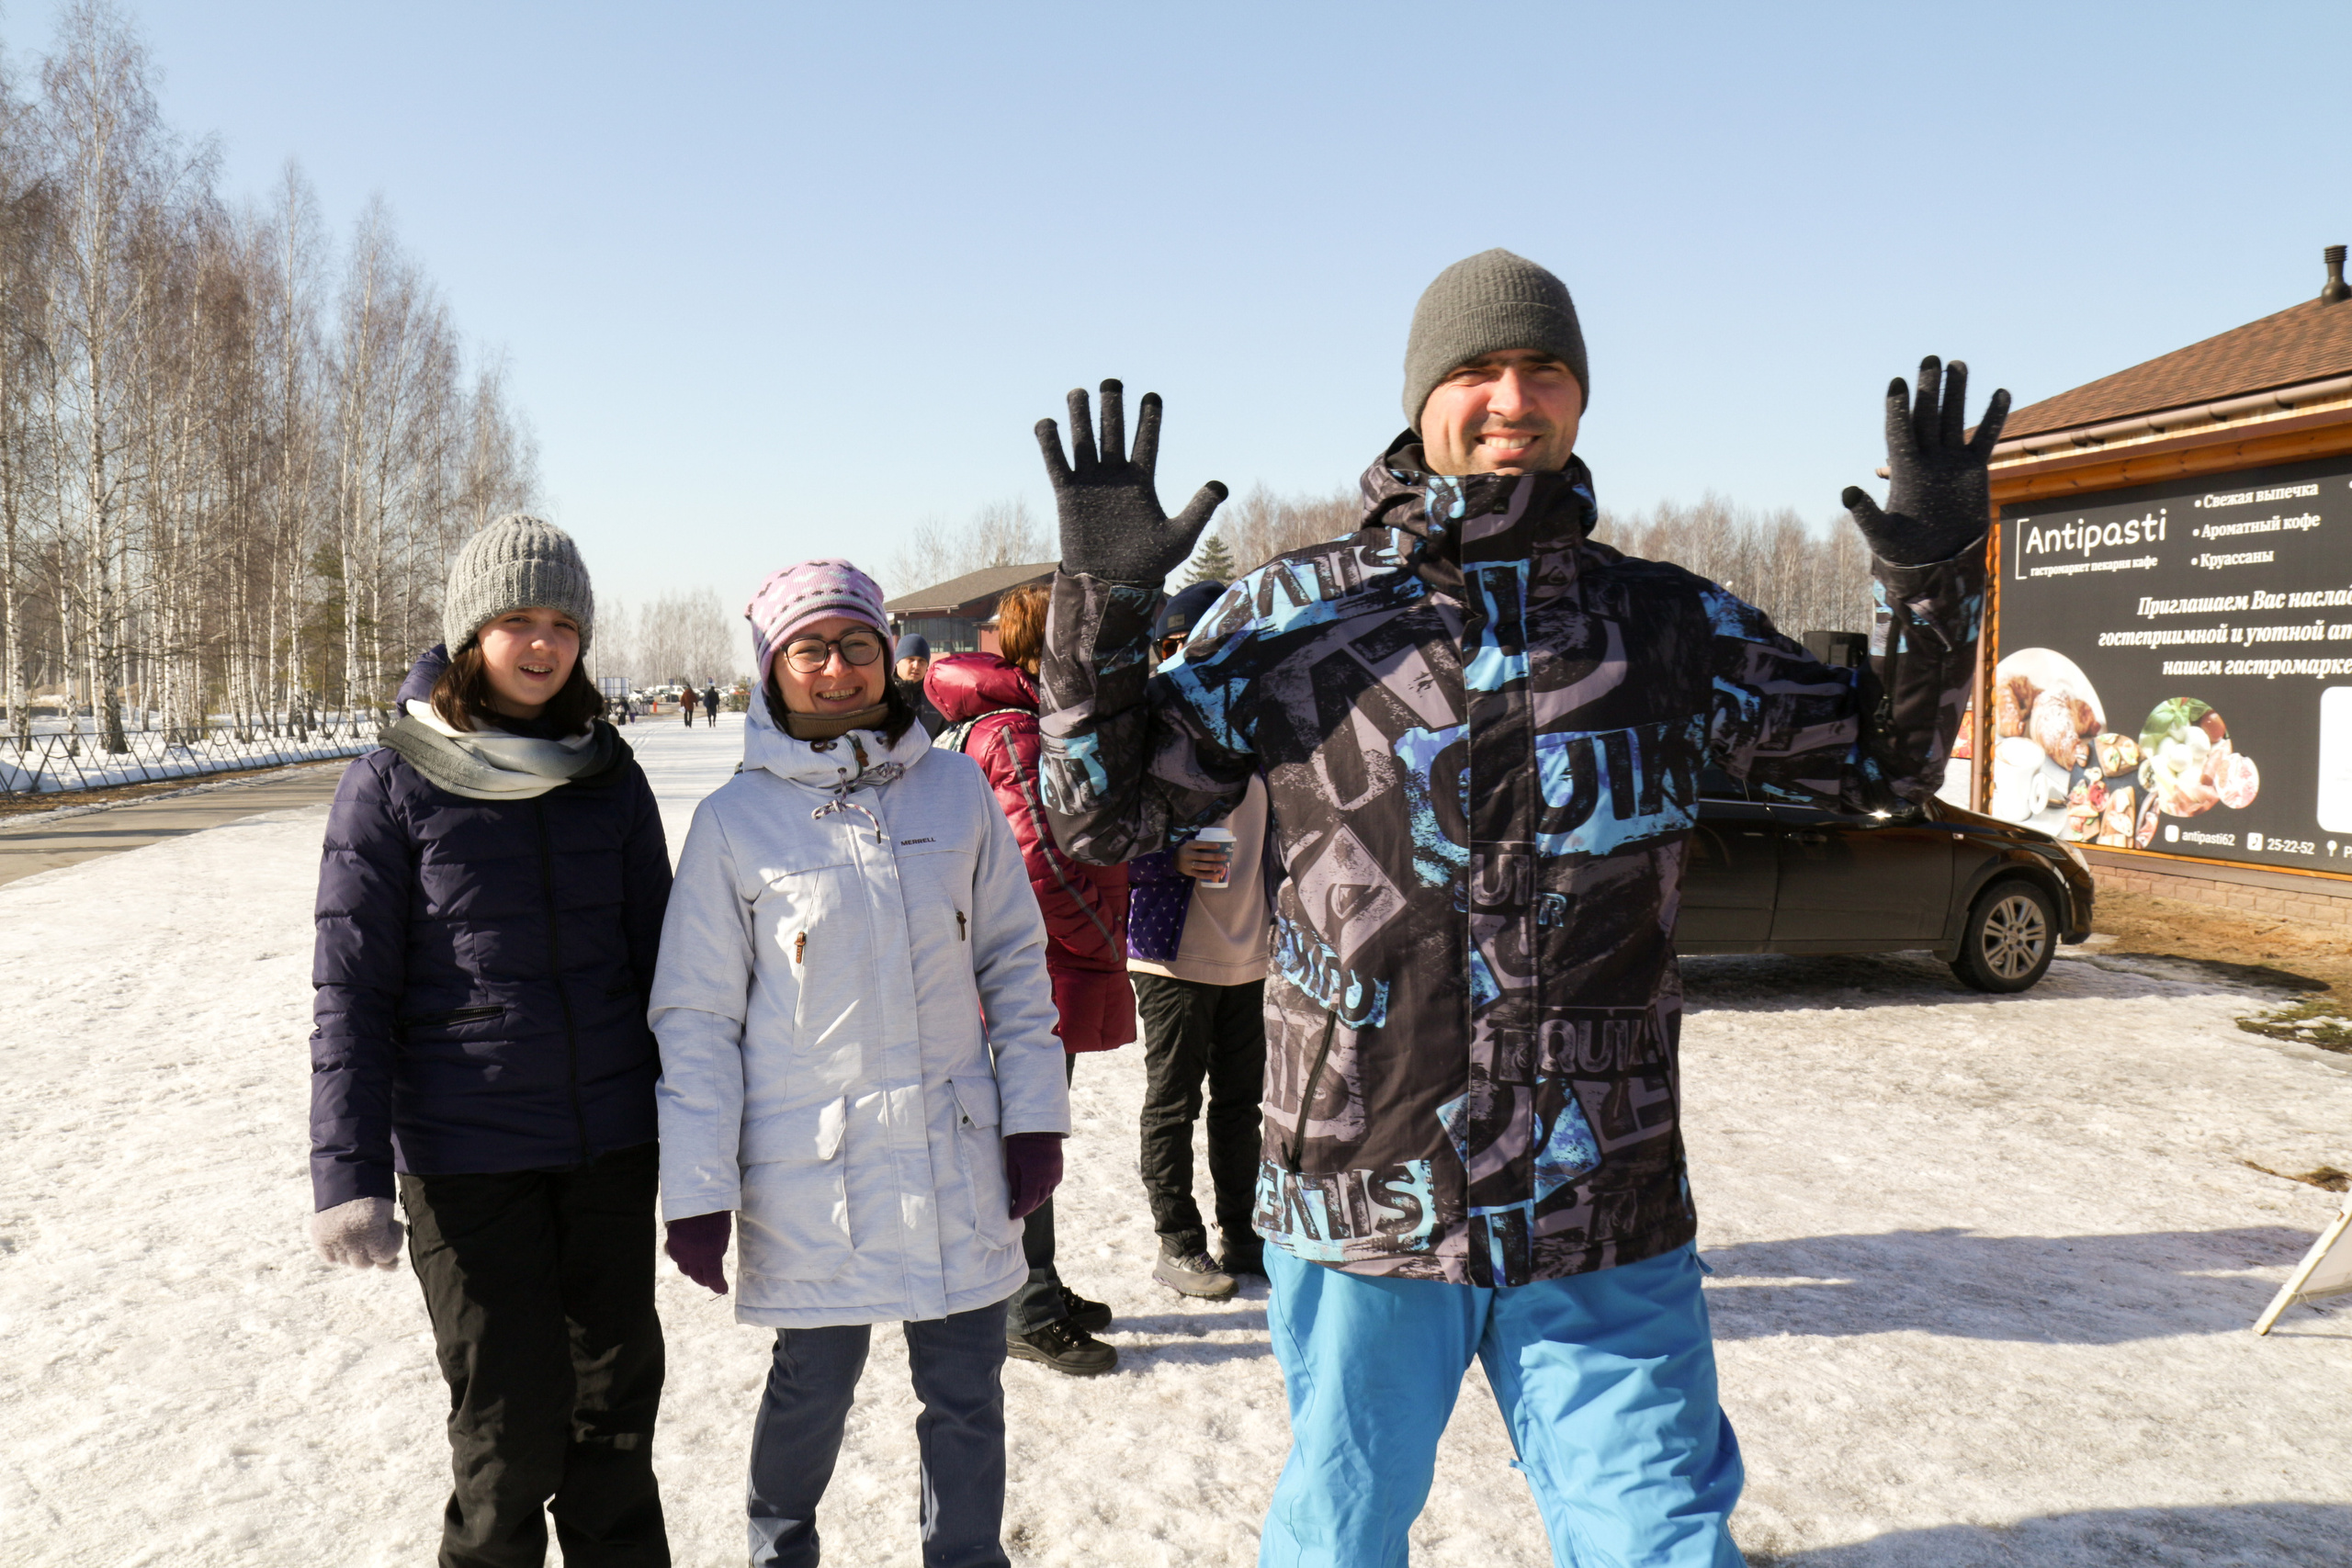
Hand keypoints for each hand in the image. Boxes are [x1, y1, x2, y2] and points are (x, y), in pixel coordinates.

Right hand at [309, 1196, 403, 1270]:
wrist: (347, 1175)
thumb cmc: (373, 1197)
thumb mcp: (387, 1216)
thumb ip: (388, 1242)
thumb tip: (389, 1268)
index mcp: (371, 1229)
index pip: (385, 1255)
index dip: (392, 1242)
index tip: (392, 1227)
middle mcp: (350, 1238)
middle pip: (363, 1263)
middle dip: (372, 1251)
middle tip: (373, 1235)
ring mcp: (332, 1239)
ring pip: (346, 1261)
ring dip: (355, 1252)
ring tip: (358, 1233)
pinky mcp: (319, 1238)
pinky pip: (330, 1258)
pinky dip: (338, 1252)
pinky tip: (344, 1239)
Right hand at [665, 1211, 731, 1294]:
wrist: (696, 1193)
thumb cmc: (716, 1211)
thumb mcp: (724, 1232)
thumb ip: (719, 1249)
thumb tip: (714, 1260)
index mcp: (709, 1253)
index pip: (712, 1278)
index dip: (718, 1286)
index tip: (723, 1289)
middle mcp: (692, 1254)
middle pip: (697, 1276)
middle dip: (706, 1280)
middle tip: (712, 1280)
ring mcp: (679, 1248)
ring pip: (684, 1268)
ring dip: (693, 1270)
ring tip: (700, 1267)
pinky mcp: (671, 1240)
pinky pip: (675, 1256)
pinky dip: (682, 1259)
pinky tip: (688, 1254)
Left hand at [1002, 1132, 1064, 1218]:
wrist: (1039, 1126)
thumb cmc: (1020, 1143)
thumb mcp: (1012, 1163)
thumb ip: (1014, 1183)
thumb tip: (1016, 1198)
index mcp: (1034, 1179)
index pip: (1027, 1203)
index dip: (1019, 1211)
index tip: (1011, 1215)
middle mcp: (1048, 1179)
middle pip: (1038, 1201)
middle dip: (1027, 1208)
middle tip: (1018, 1210)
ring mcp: (1056, 1174)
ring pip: (1046, 1194)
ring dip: (1036, 1200)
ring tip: (1026, 1202)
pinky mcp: (1059, 1168)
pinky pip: (1052, 1185)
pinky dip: (1044, 1190)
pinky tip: (1037, 1190)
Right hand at [1035, 379, 1227, 583]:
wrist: (1112, 584)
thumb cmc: (1148, 563)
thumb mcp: (1179, 538)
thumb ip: (1198, 510)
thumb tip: (1220, 485)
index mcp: (1142, 481)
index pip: (1147, 441)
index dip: (1149, 419)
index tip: (1152, 396)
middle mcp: (1115, 476)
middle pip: (1114, 432)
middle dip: (1112, 407)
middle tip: (1112, 382)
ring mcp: (1091, 482)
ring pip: (1084, 441)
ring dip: (1081, 417)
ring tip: (1079, 392)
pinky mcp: (1067, 494)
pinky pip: (1057, 463)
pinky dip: (1050, 443)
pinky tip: (1047, 423)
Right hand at [1172, 842, 1229, 880]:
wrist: (1174, 859)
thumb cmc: (1189, 850)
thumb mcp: (1191, 844)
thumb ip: (1201, 844)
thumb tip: (1221, 844)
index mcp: (1189, 845)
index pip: (1199, 844)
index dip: (1208, 845)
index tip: (1218, 845)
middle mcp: (1187, 855)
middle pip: (1201, 856)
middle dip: (1213, 857)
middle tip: (1224, 857)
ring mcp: (1187, 864)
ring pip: (1200, 866)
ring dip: (1212, 866)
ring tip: (1222, 866)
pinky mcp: (1188, 872)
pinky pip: (1199, 874)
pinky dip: (1207, 875)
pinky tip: (1215, 875)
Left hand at [1841, 357, 2010, 566]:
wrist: (1937, 559)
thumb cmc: (1904, 550)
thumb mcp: (1883, 533)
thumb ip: (1866, 514)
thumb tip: (1847, 492)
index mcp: (1904, 470)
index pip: (1900, 432)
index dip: (1898, 408)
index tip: (1897, 383)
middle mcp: (1927, 459)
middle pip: (1928, 416)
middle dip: (1929, 388)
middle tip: (1930, 359)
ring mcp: (1950, 461)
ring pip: (1954, 419)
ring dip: (1957, 393)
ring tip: (1957, 364)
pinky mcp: (1973, 469)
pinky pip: (1985, 438)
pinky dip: (1994, 418)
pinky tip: (2001, 393)